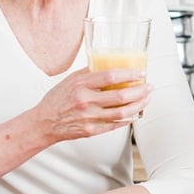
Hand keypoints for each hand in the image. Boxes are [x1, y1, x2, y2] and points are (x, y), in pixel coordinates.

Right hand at [33, 67, 150, 142]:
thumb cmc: (57, 99)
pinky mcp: (91, 130)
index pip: (111, 76)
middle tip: (149, 87)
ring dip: (138, 106)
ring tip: (146, 99)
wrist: (44, 122)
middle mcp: (86, 101)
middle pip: (120, 96)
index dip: (130, 74)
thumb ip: (90, 72)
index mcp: (81, 85)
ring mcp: (89, 117)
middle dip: (140, 91)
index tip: (141, 72)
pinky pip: (115, 125)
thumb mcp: (71, 79)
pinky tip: (134, 113)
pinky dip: (128, 119)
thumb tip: (110, 62)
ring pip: (121, 113)